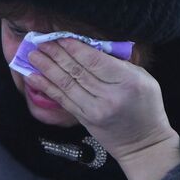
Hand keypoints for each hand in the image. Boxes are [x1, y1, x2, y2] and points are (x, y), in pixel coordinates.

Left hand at [24, 39, 179, 179]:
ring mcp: (94, 110)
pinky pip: (62, 100)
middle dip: (56, 54)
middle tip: (41, 42)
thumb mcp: (144, 80)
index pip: (96, 61)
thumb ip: (120, 64)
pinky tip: (34, 77)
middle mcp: (109, 96)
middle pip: (77, 71)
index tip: (60, 37)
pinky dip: (47, 87)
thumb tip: (92, 47)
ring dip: (46, 68)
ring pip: (66, 84)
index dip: (75, 48)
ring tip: (33, 55)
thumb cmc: (147, 107)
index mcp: (128, 82)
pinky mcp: (84, 119)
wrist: (143, 142)